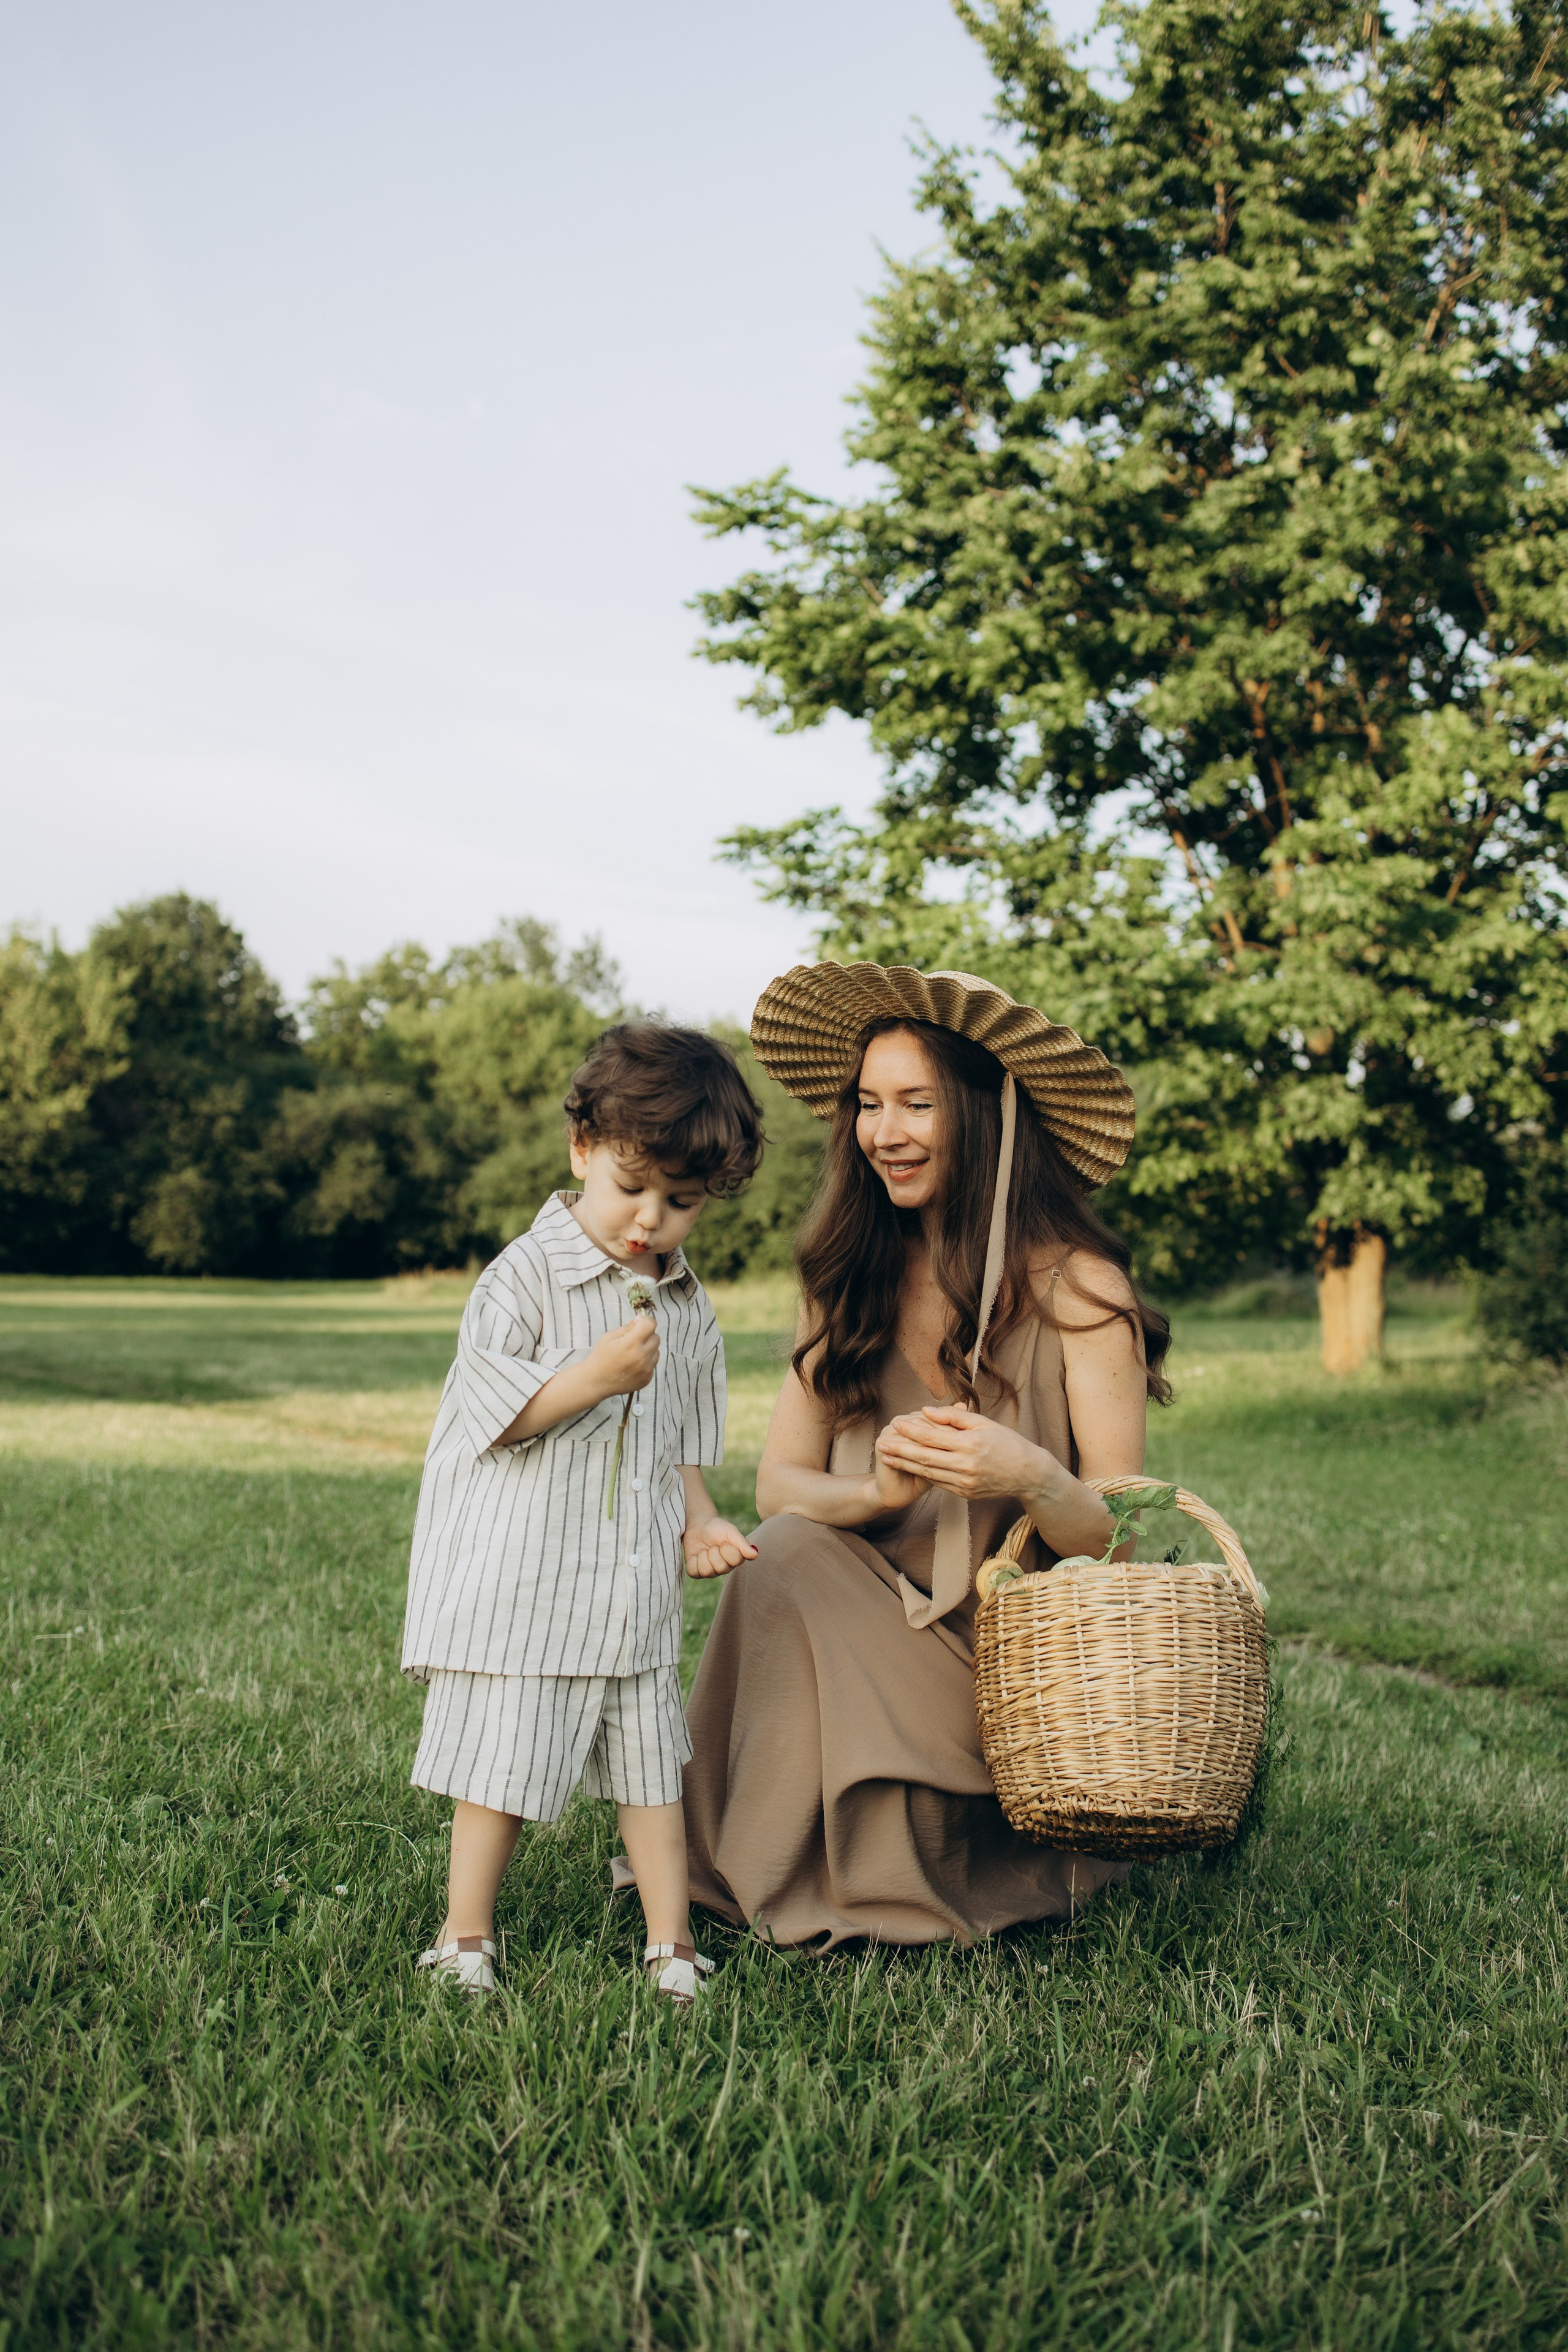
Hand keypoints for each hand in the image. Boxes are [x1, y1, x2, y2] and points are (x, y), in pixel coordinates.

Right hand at [587, 1314, 660, 1401]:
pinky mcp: (647, 1378)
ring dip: (648, 1349)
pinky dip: (646, 1362)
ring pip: (656, 1351)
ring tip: (632, 1354)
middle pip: (656, 1337)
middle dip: (647, 1335)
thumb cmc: (600, 1357)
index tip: (640, 1324)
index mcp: (631, 1344)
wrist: (596, 1382)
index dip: (646, 1321)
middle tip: (634, 1340)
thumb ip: (627, 1327)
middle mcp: (641, 1357)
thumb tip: (641, 1319)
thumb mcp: (609, 1337)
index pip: (650, 1325)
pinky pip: (653, 1364)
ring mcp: (645, 1369)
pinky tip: (633, 1365)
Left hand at [683, 1517, 758, 1578]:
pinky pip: (693, 1572)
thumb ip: (742, 1543)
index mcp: (735, 1559)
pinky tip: (697, 1554)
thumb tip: (755, 1554)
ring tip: (705, 1550)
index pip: (735, 1560)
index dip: (727, 1549)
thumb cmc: (717, 1528)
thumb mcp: (730, 1532)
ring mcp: (710, 1571)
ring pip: (707, 1571)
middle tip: (713, 1546)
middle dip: (715, 1552)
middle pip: (721, 1568)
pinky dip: (693, 1560)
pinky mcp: (695, 1571)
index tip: (724, 1542)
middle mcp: (724, 1568)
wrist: (698, 1525)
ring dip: (704, 1556)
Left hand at [875, 1404, 1064, 1504]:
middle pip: (925, 1457)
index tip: (895, 1422)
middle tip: (881, 1442)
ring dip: (905, 1464)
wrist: (1029, 1475)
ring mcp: (965, 1482)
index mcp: (971, 1444)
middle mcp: (966, 1465)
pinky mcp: (965, 1493)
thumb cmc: (1009, 1443)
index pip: (933, 1436)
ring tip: (887, 1456)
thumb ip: (954, 1417)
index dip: (911, 1430)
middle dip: (900, 1449)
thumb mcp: (985, 1423)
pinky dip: (922, 1475)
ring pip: (928, 1473)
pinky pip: (939, 1483)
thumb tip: (926, 1411)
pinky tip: (909, 1468)